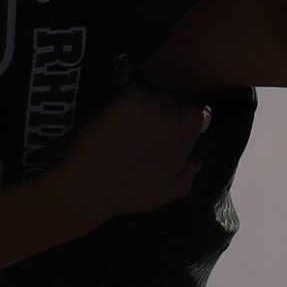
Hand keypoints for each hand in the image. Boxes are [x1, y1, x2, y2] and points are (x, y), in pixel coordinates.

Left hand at [48, 83, 209, 222]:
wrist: (88, 188)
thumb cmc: (123, 195)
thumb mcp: (161, 196)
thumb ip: (184, 180)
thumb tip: (198, 164)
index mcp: (181, 148)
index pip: (195, 114)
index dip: (181, 114)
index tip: (164, 122)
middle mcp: (172, 127)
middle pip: (170, 100)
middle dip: (157, 107)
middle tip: (137, 122)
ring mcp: (152, 114)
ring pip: (150, 93)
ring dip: (139, 102)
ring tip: (123, 121)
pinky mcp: (129, 104)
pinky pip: (132, 90)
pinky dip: (123, 98)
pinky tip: (113, 115)